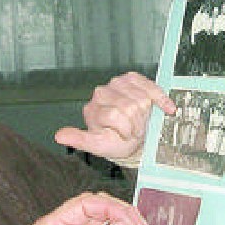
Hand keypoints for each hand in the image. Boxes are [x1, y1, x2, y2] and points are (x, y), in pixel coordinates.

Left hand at [54, 72, 175, 163]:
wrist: (131, 138)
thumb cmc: (114, 142)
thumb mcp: (96, 145)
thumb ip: (79, 140)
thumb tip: (59, 136)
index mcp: (92, 109)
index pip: (114, 115)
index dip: (125, 129)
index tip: (126, 136)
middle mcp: (102, 93)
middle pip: (129, 107)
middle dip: (136, 123)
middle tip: (134, 131)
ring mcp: (117, 84)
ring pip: (141, 99)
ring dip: (146, 115)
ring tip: (140, 122)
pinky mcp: (133, 79)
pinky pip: (151, 87)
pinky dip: (161, 100)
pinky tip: (165, 109)